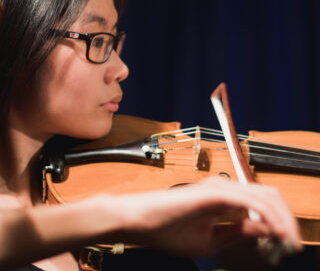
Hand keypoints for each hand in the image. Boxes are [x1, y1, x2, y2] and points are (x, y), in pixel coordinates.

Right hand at [119, 177, 301, 256]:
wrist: (141, 222)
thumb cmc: (167, 229)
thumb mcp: (212, 239)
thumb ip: (238, 231)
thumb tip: (265, 229)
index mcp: (223, 199)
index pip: (262, 203)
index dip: (281, 223)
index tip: (288, 246)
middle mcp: (224, 188)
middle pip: (270, 196)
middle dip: (288, 220)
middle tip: (294, 244)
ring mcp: (219, 188)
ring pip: (265, 196)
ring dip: (283, 219)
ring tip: (289, 241)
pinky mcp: (213, 193)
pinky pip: (251, 201)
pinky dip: (269, 216)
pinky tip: (276, 232)